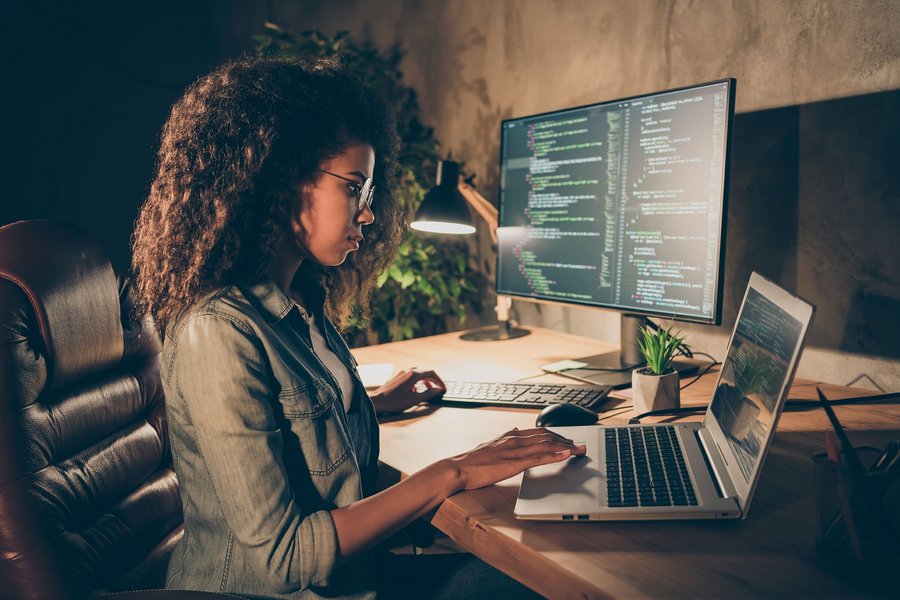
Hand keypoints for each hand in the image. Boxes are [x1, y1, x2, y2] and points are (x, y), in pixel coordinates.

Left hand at [371, 368, 445, 414]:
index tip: (443, 389)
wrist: (377, 402)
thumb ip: (428, 394)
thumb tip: (437, 390)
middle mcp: (408, 371)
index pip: (432, 373)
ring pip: (418, 375)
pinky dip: (417, 383)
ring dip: (425, 382)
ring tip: (428, 391)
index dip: (439, 381)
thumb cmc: (394, 401)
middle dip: (433, 381)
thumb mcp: (415, 399)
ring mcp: (401, 374)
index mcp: (413, 374)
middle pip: (425, 373)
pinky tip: (415, 392)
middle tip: (438, 389)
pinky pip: (411, 378)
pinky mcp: (397, 378)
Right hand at [450, 428, 586, 490]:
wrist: (457, 469)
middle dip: (565, 440)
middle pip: (546, 436)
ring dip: (565, 447)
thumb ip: (503, 438)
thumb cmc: (470, 461)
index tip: (567, 439)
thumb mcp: (489, 445)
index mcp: (509, 435)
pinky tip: (565, 455)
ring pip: (546, 445)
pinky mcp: (514, 463)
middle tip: (579, 445)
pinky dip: (555, 455)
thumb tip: (513, 429)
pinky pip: (539, 457)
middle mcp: (514, 439)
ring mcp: (514, 450)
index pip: (538, 432)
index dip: (555, 435)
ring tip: (579, 450)